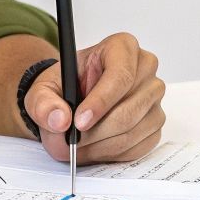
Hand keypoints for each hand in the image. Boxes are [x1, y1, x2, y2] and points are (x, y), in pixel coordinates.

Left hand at [23, 32, 165, 163]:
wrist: (74, 98)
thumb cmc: (66, 85)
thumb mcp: (44, 89)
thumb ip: (44, 103)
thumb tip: (59, 120)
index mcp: (122, 47)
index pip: (120, 76)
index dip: (100, 103)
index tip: (78, 122)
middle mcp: (145, 69)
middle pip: (128, 109)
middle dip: (96, 131)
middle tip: (72, 141)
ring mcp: (153, 97)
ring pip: (133, 131)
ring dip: (101, 145)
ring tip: (78, 145)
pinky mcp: (155, 122)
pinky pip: (138, 146)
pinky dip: (112, 152)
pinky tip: (94, 146)